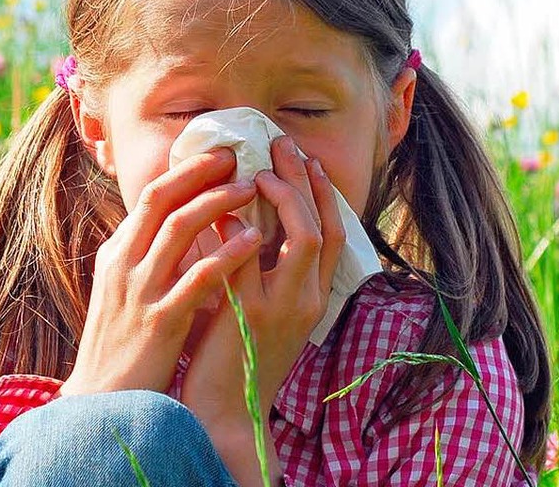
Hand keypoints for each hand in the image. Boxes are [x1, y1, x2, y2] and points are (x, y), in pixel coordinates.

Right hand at [60, 147, 261, 396]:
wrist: (104, 402)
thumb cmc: (122, 346)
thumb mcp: (123, 291)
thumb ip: (145, 257)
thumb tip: (174, 223)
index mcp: (117, 254)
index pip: (151, 196)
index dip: (186, 170)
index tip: (218, 153)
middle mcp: (124, 265)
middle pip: (162, 201)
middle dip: (200, 172)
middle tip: (236, 155)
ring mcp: (140, 292)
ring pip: (178, 230)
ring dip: (217, 203)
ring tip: (252, 187)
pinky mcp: (160, 322)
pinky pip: (198, 278)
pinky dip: (226, 254)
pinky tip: (253, 239)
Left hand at [179, 135, 345, 486]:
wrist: (226, 412)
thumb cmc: (238, 357)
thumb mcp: (265, 311)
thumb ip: (265, 271)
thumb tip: (246, 218)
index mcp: (314, 299)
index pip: (336, 235)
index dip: (325, 194)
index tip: (308, 160)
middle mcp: (308, 300)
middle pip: (323, 225)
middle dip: (305, 180)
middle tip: (283, 145)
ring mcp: (283, 307)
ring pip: (302, 236)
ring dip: (285, 194)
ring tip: (260, 167)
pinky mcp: (249, 313)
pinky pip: (249, 256)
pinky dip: (237, 224)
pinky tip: (221, 203)